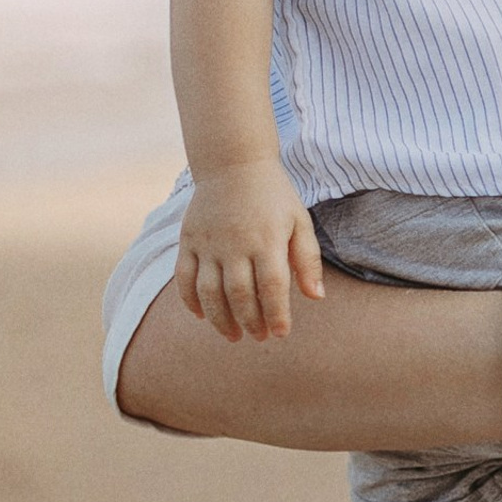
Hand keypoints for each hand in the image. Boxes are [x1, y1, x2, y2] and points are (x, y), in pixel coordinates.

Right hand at [177, 158, 325, 342]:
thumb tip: (317, 297)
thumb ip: (307, 259)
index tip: (280, 334)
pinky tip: (202, 316)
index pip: (272, 286)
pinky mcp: (188, 240)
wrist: (234, 163)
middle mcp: (235, 243)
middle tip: (259, 337)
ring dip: (220, 319)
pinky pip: (184, 278)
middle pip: (240, 294)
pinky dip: (190, 301)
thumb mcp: (300, 221)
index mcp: (267, 239)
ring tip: (233, 335)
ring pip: (209, 292)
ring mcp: (208, 243)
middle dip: (250, 322)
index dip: (277, 314)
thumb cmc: (274, 196)